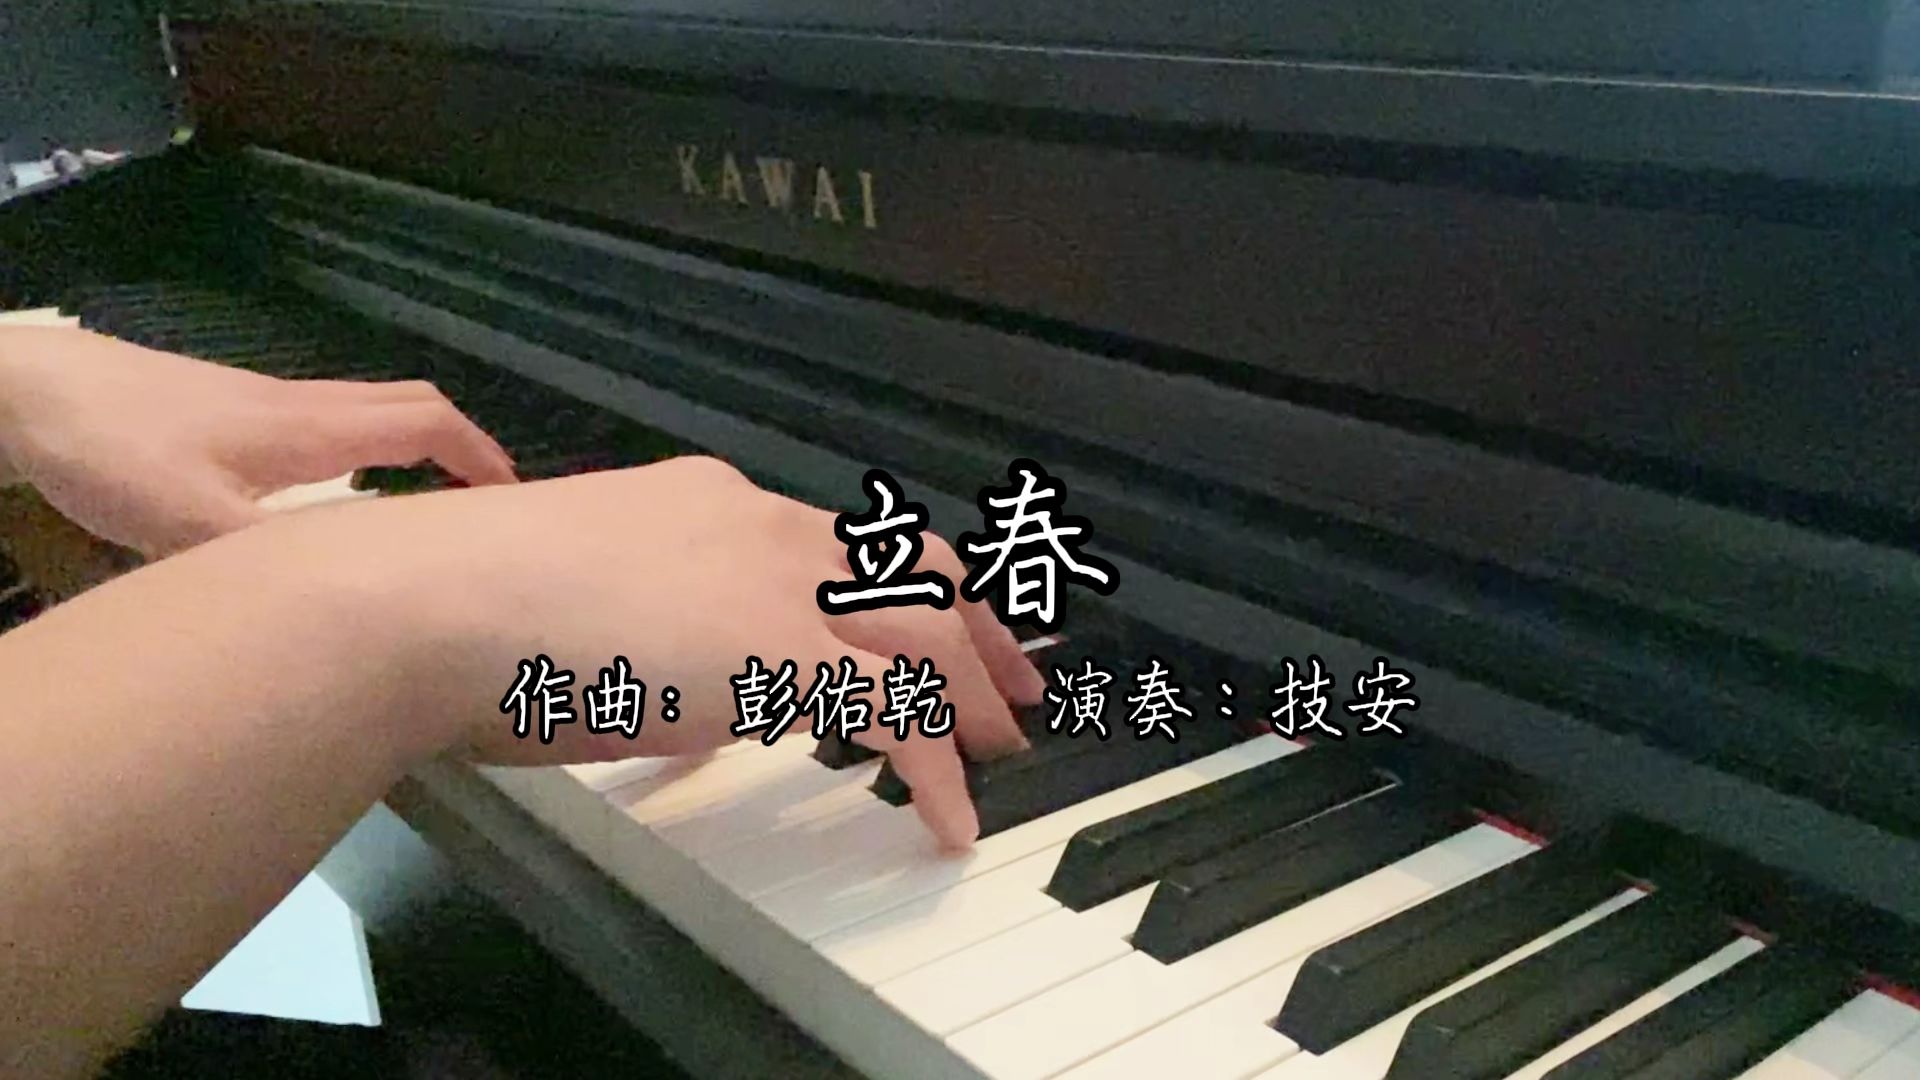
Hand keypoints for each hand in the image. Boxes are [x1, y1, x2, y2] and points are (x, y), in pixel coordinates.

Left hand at [0, 327, 516, 555]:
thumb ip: (272, 559)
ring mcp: (265, 405)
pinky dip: (363, 456)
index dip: (483, 460)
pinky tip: (333, 508)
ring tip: (425, 514)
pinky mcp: (230, 414)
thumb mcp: (186, 522)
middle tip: (483, 508)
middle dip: (462, 449)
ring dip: (413, 451)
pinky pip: (327, 427)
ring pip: (368, 413)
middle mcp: (302, 408)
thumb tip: (355, 594)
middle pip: (411, 405)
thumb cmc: (112, 448)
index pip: (427, 426)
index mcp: (310, 430)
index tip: (517, 504)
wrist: (27, 390)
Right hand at [277, 455, 1047, 848]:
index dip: (907, 583)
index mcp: (712, 504)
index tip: (938, 620)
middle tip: (1016, 678)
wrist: (432, 603)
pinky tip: (951, 814)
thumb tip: (688, 690)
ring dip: (970, 695)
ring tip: (1000, 749)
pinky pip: (895, 713)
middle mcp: (760, 526)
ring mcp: (776, 584)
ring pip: (920, 633)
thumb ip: (654, 632)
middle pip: (911, 569)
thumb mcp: (581, 600)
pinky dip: (937, 767)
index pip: (842, 540)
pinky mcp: (780, 651)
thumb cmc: (467, 610)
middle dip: (975, 628)